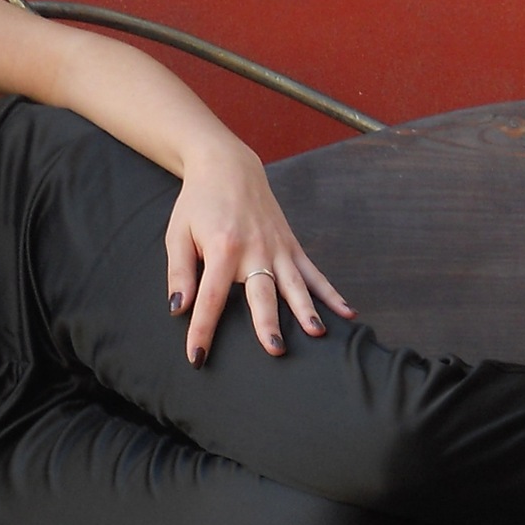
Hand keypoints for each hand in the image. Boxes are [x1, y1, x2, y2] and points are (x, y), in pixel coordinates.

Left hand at [165, 141, 353, 364]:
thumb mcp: (178, 234)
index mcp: (223, 248)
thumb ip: (180, 272)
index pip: (211, 297)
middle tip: (274, 350)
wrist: (228, 167)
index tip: (197, 357)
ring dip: (305, 309)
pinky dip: (330, 293)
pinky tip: (347, 312)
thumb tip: (179, 308)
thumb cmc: (198, 203)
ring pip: (294, 284)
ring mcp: (277, 247)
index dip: (203, 329)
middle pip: (262, 293)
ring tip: (317, 333)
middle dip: (267, 323)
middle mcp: (254, 248)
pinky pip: (313, 273)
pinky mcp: (291, 245)